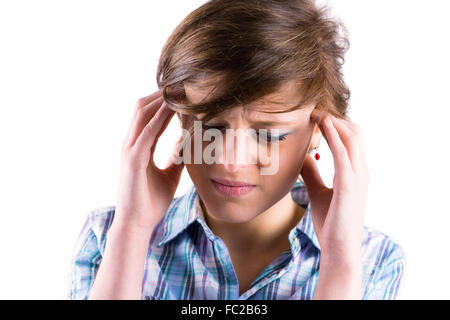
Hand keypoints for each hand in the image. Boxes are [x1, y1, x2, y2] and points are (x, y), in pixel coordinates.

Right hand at [113, 89, 183, 232]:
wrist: (137, 223)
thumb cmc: (151, 200)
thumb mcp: (170, 174)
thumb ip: (176, 157)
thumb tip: (188, 143)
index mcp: (138, 146)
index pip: (149, 114)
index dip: (164, 100)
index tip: (182, 90)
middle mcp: (131, 143)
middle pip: (143, 106)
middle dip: (161, 92)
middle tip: (182, 81)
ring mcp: (130, 150)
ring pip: (143, 114)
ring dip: (161, 99)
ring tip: (179, 87)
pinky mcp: (134, 160)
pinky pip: (148, 133)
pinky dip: (160, 118)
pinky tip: (173, 108)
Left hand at [300, 110, 368, 259]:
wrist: (339, 248)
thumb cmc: (331, 222)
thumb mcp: (317, 191)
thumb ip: (311, 173)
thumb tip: (302, 156)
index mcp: (355, 172)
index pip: (350, 138)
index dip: (334, 123)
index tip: (315, 114)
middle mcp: (360, 170)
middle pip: (354, 131)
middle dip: (335, 116)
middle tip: (314, 108)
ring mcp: (358, 176)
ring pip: (352, 137)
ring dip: (333, 121)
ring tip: (315, 112)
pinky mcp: (349, 184)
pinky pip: (342, 152)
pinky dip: (332, 136)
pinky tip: (319, 126)